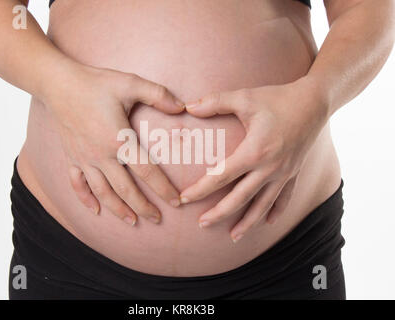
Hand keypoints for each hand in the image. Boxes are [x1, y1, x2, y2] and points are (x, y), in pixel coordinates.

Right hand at [43, 62, 183, 225]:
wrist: (58, 83)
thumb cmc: (96, 83)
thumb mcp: (130, 83)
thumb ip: (158, 95)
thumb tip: (183, 107)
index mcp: (119, 140)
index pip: (147, 171)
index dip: (163, 189)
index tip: (175, 202)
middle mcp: (102, 155)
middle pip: (126, 189)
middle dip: (143, 207)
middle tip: (157, 219)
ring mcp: (85, 159)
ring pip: (103, 192)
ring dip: (118, 209)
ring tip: (132, 221)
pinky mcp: (71, 157)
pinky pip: (78, 184)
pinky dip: (86, 199)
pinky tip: (95, 210)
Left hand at [181, 78, 327, 241]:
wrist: (315, 101)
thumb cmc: (278, 98)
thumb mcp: (244, 97)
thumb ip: (215, 102)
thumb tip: (188, 106)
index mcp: (254, 152)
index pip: (220, 177)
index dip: (200, 189)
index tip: (184, 199)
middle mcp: (269, 168)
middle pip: (239, 198)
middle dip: (219, 213)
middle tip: (202, 224)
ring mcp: (283, 173)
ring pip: (262, 205)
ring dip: (247, 222)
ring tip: (233, 237)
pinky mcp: (294, 172)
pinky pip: (284, 198)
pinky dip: (275, 211)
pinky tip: (267, 222)